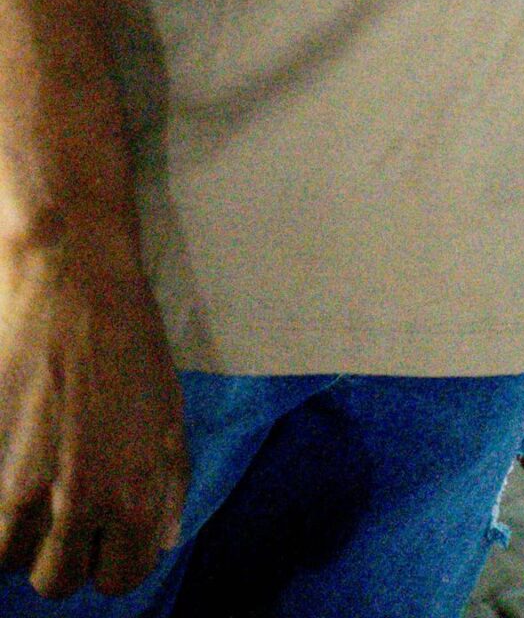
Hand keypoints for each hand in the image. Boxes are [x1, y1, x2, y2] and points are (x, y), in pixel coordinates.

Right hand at [0, 219, 187, 598]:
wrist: (71, 279)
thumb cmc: (129, 338)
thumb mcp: (171, 411)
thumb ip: (170, 485)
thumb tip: (162, 541)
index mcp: (134, 494)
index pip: (120, 579)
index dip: (112, 553)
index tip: (103, 526)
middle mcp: (78, 502)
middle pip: (57, 581)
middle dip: (64, 549)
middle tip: (64, 500)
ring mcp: (22, 486)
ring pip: (10, 560)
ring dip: (21, 532)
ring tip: (34, 478)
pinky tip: (12, 467)